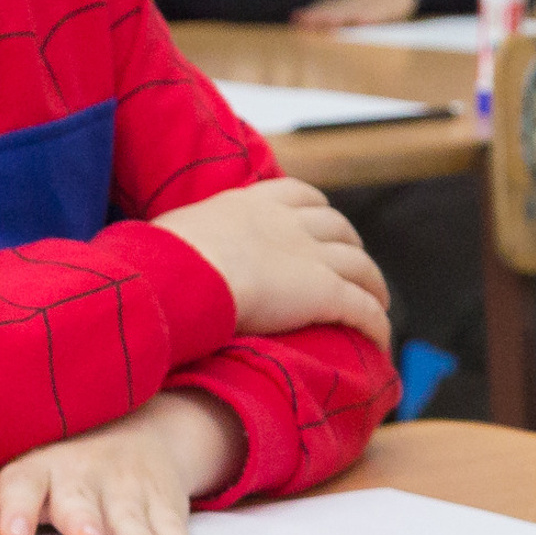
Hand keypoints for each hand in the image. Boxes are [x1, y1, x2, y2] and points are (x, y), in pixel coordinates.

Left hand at [0, 390, 245, 534]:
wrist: (135, 428)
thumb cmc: (55, 471)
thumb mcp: (18, 476)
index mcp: (35, 471)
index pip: (21, 485)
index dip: (18, 509)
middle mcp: (78, 475)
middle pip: (79, 500)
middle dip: (84, 523)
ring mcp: (123, 483)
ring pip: (129, 514)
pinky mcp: (162, 495)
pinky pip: (171, 520)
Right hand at [154, 176, 390, 347]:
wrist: (185, 276)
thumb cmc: (164, 260)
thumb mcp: (174, 235)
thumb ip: (185, 241)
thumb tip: (155, 257)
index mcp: (251, 204)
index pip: (298, 194)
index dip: (316, 209)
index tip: (319, 222)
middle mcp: (288, 223)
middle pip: (337, 226)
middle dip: (350, 244)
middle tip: (351, 267)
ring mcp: (310, 256)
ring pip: (360, 265)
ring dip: (373, 283)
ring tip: (377, 301)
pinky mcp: (325, 293)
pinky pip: (363, 308)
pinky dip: (377, 323)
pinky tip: (380, 341)